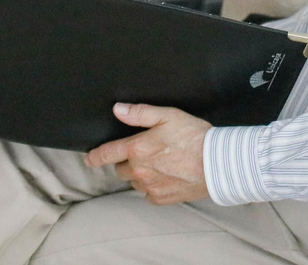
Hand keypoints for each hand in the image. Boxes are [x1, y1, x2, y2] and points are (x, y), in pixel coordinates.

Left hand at [85, 103, 210, 204]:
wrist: (217, 163)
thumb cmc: (194, 136)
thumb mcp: (168, 115)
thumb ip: (140, 113)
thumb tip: (118, 109)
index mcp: (137, 148)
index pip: (107, 153)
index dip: (96, 156)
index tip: (90, 158)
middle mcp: (139, 170)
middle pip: (121, 168)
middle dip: (128, 161)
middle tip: (147, 152)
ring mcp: (149, 187)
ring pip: (135, 181)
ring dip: (141, 173)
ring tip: (162, 163)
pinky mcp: (160, 198)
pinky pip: (148, 193)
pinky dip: (153, 185)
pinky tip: (168, 175)